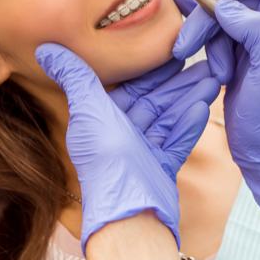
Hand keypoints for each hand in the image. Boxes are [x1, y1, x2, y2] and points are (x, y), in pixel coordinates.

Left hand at [36, 44, 218, 252]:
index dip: (153, 69)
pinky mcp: (161, 169)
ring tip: (213, 79)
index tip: (173, 50)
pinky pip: (178, 141)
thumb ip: (73, 76)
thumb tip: (46, 48)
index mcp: (104, 118)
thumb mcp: (87, 109)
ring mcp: (144, 153)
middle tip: (205, 63)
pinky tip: (203, 108)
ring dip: (191, 97)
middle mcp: (123, 134)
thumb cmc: (105, 160)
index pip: (132, 87)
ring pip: (171, 117)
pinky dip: (190, 126)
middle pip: (156, 101)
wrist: (129, 211)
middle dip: (180, 82)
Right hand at [172, 0, 259, 214]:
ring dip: (203, 37)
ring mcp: (250, 35)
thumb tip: (228, 6)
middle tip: (189, 45)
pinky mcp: (232, 49)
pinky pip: (209, 28)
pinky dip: (194, 30)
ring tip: (214, 71)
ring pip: (215, 13)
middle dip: (207, 17)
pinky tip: (178, 19)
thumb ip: (255, 33)